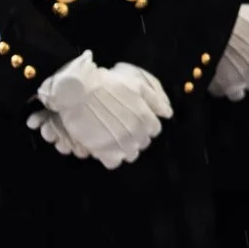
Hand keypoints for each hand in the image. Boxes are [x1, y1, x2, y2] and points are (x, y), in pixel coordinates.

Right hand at [36, 52, 171, 167]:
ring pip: (130, 154)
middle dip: (136, 135)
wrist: (80, 92)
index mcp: (145, 118)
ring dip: (125, 147)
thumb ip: (155, 100)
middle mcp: (135, 134)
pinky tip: (105, 146)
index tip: (135, 119)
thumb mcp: (137, 85)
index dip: (146, 124)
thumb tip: (168, 114)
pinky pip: (113, 163)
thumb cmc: (109, 85)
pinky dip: (111, 157)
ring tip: (114, 137)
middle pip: (143, 142)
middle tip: (122, 126)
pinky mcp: (102, 152)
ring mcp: (119, 144)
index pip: (154, 129)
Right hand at [211, 5, 248, 101]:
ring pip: (248, 86)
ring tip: (232, 66)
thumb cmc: (232, 19)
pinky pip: (231, 94)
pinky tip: (223, 76)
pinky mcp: (223, 87)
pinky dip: (229, 87)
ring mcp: (240, 80)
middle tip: (241, 55)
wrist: (205, 28)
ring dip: (243, 78)